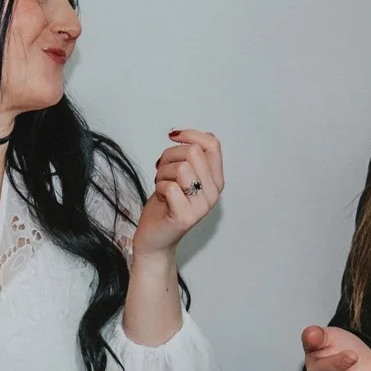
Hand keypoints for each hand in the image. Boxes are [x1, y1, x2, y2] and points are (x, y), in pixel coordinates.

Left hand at [132, 129, 223, 259]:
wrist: (154, 236)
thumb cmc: (165, 203)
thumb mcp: (180, 173)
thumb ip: (187, 156)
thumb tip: (180, 133)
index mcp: (216, 179)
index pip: (213, 144)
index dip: (190, 134)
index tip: (173, 136)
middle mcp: (213, 193)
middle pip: (193, 153)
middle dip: (170, 156)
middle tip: (162, 170)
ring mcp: (202, 207)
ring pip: (181, 168)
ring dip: (163, 173)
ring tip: (161, 184)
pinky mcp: (186, 217)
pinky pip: (170, 187)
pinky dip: (159, 187)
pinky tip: (161, 197)